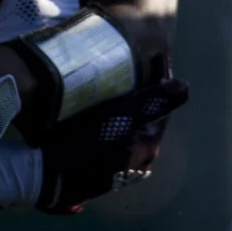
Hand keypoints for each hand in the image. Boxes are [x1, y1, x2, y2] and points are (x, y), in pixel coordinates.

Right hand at [31, 74, 190, 211]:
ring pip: (129, 135)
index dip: (161, 79)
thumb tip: (185, 87)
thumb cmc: (86, 141)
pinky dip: (110, 127)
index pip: (163, 106)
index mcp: (148, 146)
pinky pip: (112, 144)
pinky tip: (98, 119)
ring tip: (115, 91)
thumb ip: (154, 102)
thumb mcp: (122, 116)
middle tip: (135, 70)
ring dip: (125, 114)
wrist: (46, 174)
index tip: (156, 55)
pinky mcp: (96, 175)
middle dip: (143, 97)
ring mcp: (117, 172)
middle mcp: (137, 162)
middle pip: (146, 121)